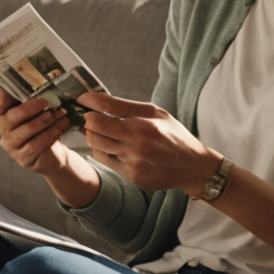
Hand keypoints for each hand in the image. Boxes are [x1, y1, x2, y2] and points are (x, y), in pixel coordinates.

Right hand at [0, 86, 74, 176]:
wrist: (50, 153)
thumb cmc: (42, 128)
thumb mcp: (38, 111)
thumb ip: (35, 97)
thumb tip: (43, 88)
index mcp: (4, 112)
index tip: (7, 92)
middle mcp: (3, 128)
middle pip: (13, 115)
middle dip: (33, 108)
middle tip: (48, 103)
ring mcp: (11, 145)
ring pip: (27, 129)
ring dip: (47, 121)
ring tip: (60, 115)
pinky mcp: (22, 157)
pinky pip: (36, 144)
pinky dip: (51, 133)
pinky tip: (61, 128)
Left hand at [78, 92, 217, 196]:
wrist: (192, 167)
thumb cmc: (173, 135)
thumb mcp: (155, 113)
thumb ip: (125, 106)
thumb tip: (96, 98)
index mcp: (144, 125)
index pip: (106, 110)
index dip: (89, 103)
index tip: (81, 99)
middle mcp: (137, 144)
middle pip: (95, 128)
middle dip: (90, 121)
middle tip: (93, 117)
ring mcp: (133, 162)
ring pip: (96, 145)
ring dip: (93, 136)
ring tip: (102, 131)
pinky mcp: (131, 176)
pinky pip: (104, 160)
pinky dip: (103, 150)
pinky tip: (112, 146)